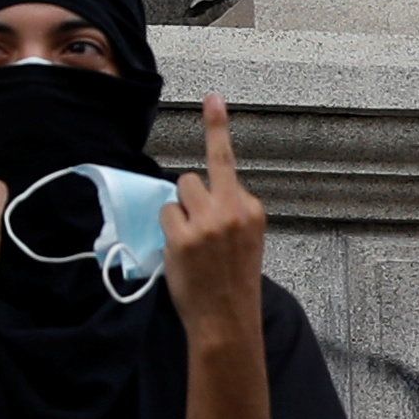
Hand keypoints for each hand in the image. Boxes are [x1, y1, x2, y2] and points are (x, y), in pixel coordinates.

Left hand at [167, 93, 267, 337]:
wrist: (228, 321)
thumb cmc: (234, 283)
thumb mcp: (246, 240)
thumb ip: (230, 211)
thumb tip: (198, 195)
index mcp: (252, 208)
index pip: (227, 162)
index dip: (216, 127)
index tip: (212, 97)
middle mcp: (233, 208)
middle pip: (197, 176)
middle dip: (190, 195)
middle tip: (196, 225)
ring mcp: (208, 222)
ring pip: (179, 192)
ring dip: (179, 213)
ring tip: (192, 244)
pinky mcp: (184, 236)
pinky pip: (166, 215)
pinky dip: (168, 232)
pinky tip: (183, 255)